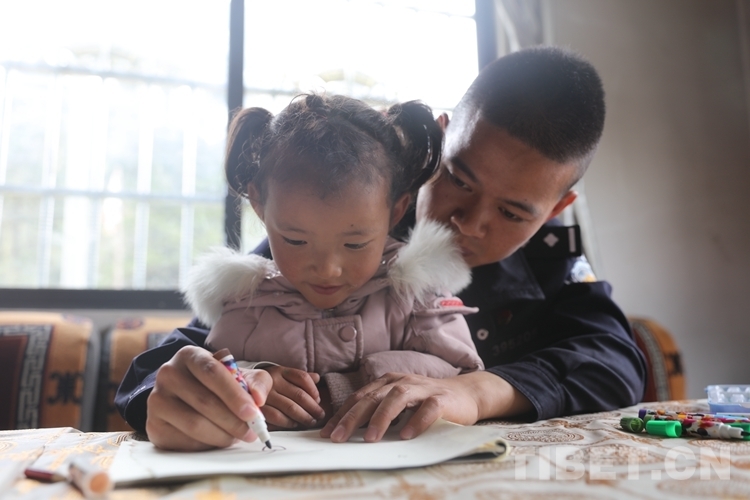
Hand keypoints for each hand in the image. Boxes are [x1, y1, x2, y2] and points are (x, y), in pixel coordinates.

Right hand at [146, 346, 271, 450]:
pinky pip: (184, 440)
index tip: (252, 412)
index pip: (212, 372)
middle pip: (204, 401)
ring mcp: (156, 399)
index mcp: (189, 355)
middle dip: (233, 420)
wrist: (185, 395)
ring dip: (222, 435)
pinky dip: (207, 444)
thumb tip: (259, 399)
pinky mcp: (152, 424)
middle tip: (251, 432)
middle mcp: (168, 374)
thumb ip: (256, 382)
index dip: (234, 394)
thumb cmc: (218, 383)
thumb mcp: (241, 375)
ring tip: (238, 437)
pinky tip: (218, 439)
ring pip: (194, 423)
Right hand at [262, 366, 325, 428]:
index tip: (318, 399)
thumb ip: (298, 377)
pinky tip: (295, 424)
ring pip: (290, 407)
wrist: (234, 387)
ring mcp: (264, 395)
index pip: (302, 378)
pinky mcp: (258, 409)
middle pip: (299, 395)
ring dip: (304, 416)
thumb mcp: (280, 375)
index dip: (313, 390)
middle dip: (313, 407)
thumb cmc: (264, 384)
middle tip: (320, 414)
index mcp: (279, 371)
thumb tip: (317, 378)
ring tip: (311, 421)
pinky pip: (278, 417)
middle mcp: (272, 381)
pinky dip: (289, 422)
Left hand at [320, 371, 531, 442]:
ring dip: (382, 418)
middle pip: (372, 397)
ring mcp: (422, 389)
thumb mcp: (398, 404)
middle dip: (353, 418)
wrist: (465, 394)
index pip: (359, 397)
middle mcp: (401, 382)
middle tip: (338, 437)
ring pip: (397, 398)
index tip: (326, 433)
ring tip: (371, 439)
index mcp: (387, 382)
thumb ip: (377, 412)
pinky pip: (428, 409)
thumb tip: (347, 431)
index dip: (341, 414)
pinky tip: (406, 435)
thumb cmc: (426, 402)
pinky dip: (416, 421)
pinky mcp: (442, 399)